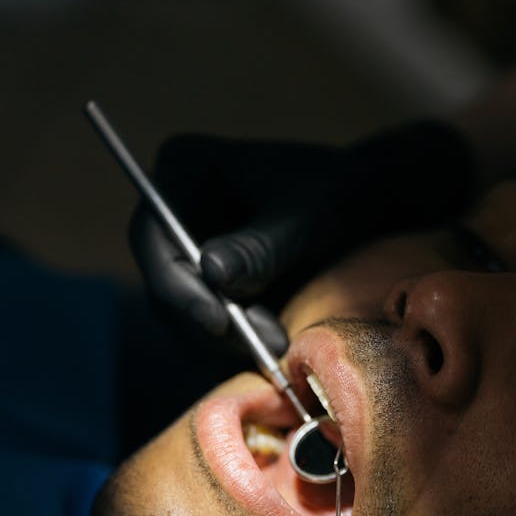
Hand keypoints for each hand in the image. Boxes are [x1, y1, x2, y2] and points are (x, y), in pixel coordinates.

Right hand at [129, 122, 472, 354]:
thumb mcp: (306, 216)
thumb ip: (261, 246)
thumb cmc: (338, 193)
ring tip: (278, 344)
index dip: (175, 284)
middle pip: (163, 281)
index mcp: (182, 168)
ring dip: (225, 340)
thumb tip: (212, 272)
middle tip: (263, 347)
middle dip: (209, 321)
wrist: (363, 208)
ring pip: (182, 312)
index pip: (152, 235)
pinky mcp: (205, 285)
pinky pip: (204, 325)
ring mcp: (186, 251)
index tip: (219, 321)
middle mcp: (172, 211)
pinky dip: (235, 343)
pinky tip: (274, 345)